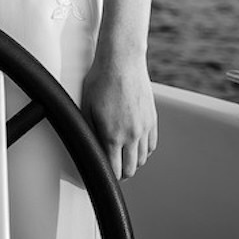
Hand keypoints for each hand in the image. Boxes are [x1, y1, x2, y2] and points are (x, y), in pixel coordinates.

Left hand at [81, 54, 157, 178]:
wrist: (122, 61)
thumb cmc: (100, 80)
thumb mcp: (86, 107)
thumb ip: (89, 131)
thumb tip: (90, 148)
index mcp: (113, 135)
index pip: (113, 169)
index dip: (107, 176)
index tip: (101, 176)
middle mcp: (132, 135)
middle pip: (130, 168)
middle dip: (120, 173)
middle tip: (112, 172)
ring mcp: (145, 128)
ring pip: (142, 159)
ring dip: (132, 163)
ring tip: (122, 161)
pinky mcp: (152, 119)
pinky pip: (151, 145)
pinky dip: (144, 151)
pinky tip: (135, 148)